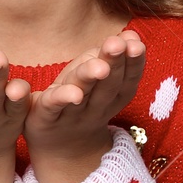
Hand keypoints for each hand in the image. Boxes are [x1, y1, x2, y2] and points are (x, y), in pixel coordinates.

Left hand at [24, 30, 146, 182]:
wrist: (58, 147)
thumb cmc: (79, 101)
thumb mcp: (96, 77)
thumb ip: (111, 57)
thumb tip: (130, 35)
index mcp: (110, 95)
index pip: (127, 79)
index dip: (133, 63)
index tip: (136, 43)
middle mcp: (95, 107)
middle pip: (106, 86)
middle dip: (114, 64)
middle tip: (117, 45)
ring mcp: (71, 114)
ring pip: (83, 95)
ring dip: (89, 79)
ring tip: (99, 66)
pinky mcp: (45, 118)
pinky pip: (53, 107)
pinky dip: (62, 99)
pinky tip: (71, 93)